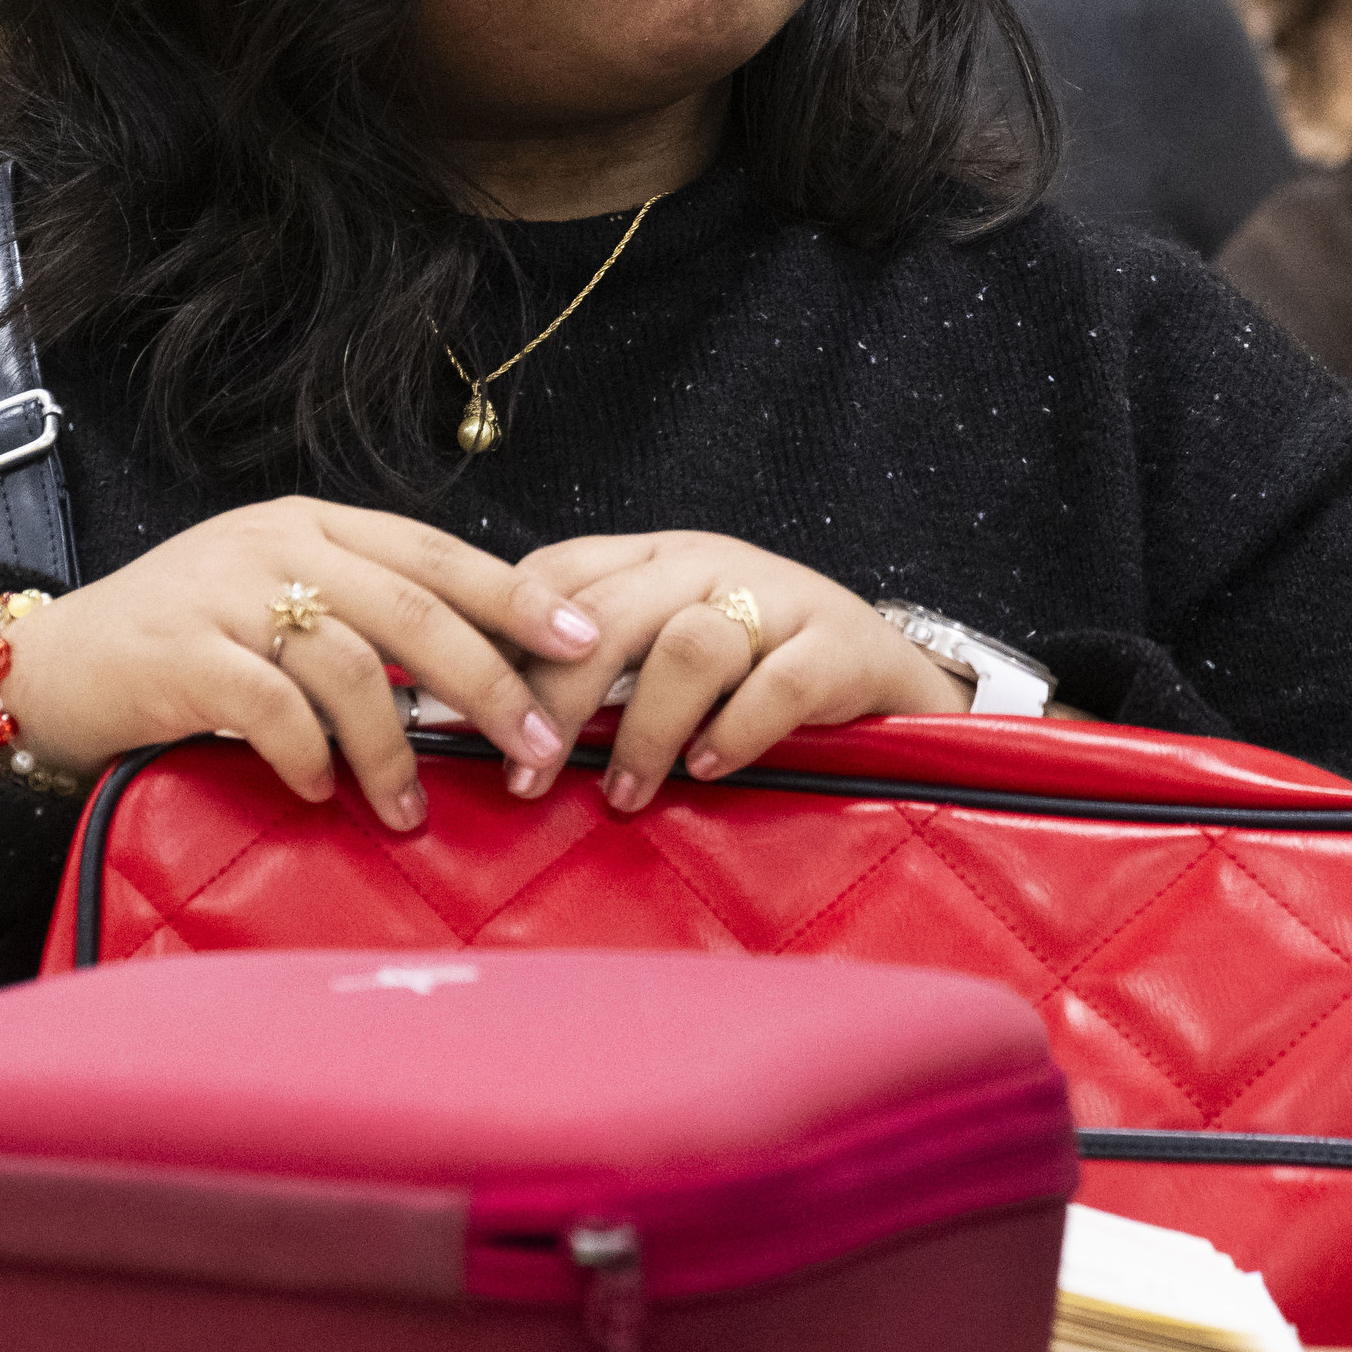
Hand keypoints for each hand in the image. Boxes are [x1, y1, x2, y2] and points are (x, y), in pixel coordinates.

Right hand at [5, 498, 601, 827]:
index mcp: (315, 526)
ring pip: (349, 663)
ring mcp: (225, 594)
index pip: (438, 552)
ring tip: (411, 807)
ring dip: (394, 746)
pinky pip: (270, 705)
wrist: (48, 667)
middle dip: (487, 680)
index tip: (584, 638)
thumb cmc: (183, 643)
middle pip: (412, 608)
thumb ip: (365, 618)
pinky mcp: (179, 653)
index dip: (517, 594)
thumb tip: (479, 674)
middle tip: (538, 744)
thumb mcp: (279, 601)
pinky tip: (321, 790)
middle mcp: (276, 546)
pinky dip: (308, 754)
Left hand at [505, 532, 967, 811]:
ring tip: (625, 794)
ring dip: (644, 731)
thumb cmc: (760, 671)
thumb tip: (487, 724)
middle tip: (527, 777)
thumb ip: (596, 669)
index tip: (462, 713)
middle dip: (553, 699)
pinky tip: (708, 771)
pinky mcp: (837, 645)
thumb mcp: (669, 650)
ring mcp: (778, 599)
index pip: (558, 571)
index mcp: (657, 557)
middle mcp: (710, 563)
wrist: (888, 673)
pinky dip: (733, 734)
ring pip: (688, 644)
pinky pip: (776, 686)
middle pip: (607, 612)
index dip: (502, 638)